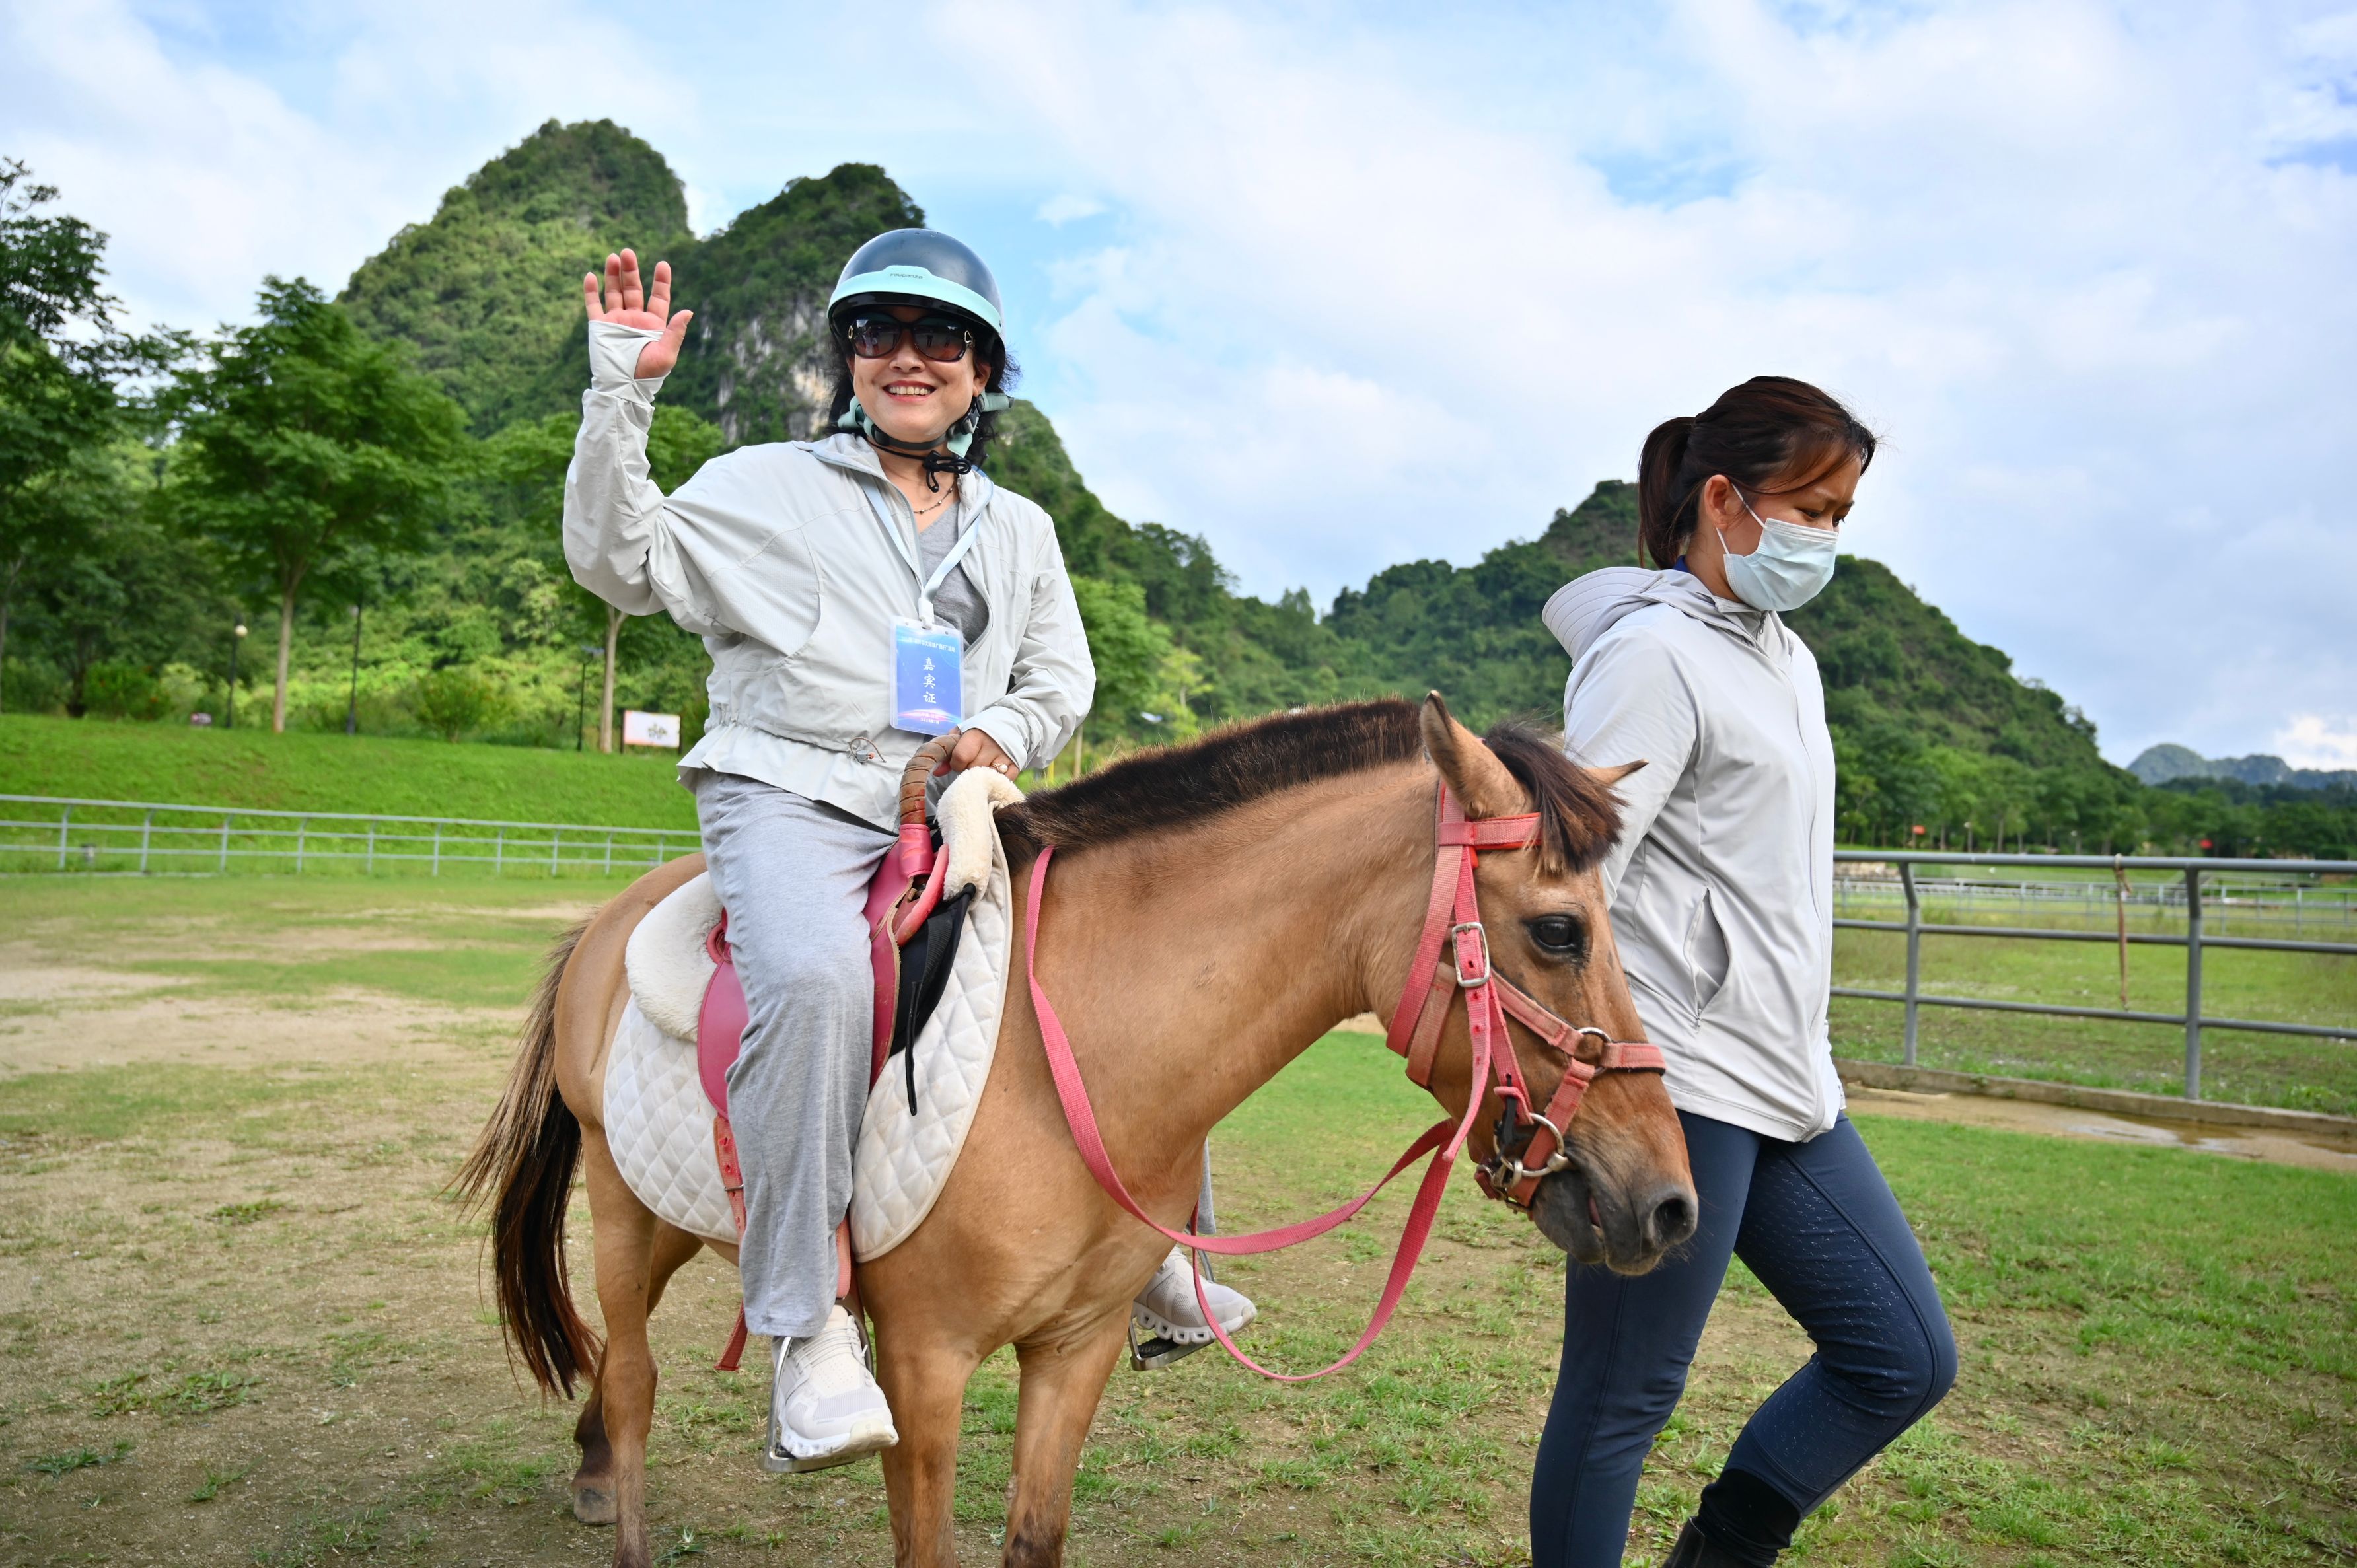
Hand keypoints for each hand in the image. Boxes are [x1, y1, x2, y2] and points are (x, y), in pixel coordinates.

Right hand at [582, 249, 692, 378]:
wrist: (623, 387)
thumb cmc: (648, 374)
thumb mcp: (666, 354)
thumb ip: (675, 332)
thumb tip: (688, 311)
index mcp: (653, 324)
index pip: (659, 297)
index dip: (661, 281)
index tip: (662, 264)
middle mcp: (635, 319)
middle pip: (633, 288)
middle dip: (631, 270)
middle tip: (628, 252)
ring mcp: (616, 321)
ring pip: (614, 292)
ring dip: (613, 274)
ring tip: (613, 257)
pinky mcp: (599, 326)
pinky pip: (593, 305)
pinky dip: (591, 291)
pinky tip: (591, 276)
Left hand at [940, 728, 1018, 779]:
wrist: (1009, 723)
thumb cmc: (979, 731)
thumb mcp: (960, 734)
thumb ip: (947, 750)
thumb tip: (938, 772)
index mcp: (975, 735)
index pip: (960, 757)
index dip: (956, 764)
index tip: (959, 762)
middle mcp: (991, 746)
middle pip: (973, 770)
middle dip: (969, 771)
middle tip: (971, 765)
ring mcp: (1005, 757)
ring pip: (988, 778)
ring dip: (982, 778)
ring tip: (981, 770)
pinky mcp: (1016, 765)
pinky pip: (1003, 781)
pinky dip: (996, 781)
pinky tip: (992, 776)